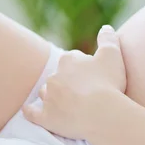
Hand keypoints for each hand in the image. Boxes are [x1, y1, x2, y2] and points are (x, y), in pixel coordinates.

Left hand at [23, 25, 127, 139]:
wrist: (101, 113)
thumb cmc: (108, 83)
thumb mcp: (113, 55)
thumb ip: (108, 39)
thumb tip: (106, 27)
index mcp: (69, 60)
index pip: (73, 59)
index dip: (84, 66)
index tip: (94, 75)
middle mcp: (54, 76)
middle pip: (59, 75)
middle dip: (68, 81)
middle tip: (84, 90)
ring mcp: (48, 97)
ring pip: (46, 92)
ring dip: (53, 95)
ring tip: (66, 103)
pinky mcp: (45, 116)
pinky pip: (31, 112)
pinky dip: (31, 111)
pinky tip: (32, 111)